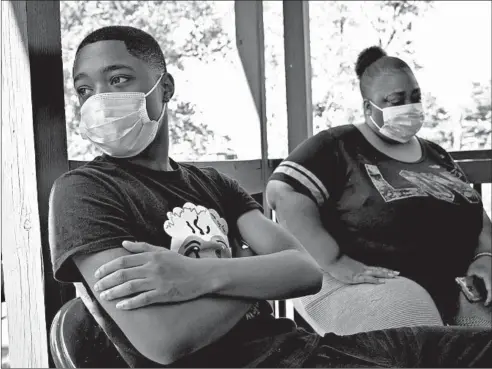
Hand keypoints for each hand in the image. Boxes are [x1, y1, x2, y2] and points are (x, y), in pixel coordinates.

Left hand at [94, 241, 208, 309]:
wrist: (201, 275)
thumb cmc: (181, 263)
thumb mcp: (162, 251)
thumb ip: (142, 247)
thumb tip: (123, 244)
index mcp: (151, 256)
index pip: (123, 260)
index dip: (108, 267)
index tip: (97, 274)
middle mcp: (152, 267)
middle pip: (123, 274)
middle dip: (107, 281)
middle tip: (96, 287)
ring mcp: (158, 281)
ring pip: (130, 287)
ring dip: (114, 292)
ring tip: (104, 297)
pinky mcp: (164, 293)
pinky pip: (143, 299)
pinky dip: (130, 303)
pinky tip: (120, 306)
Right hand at [326, 254, 398, 284]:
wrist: (331, 258)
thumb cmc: (336, 263)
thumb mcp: (346, 266)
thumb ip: (351, 268)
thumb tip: (352, 270)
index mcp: (361, 267)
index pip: (376, 268)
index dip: (384, 270)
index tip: (393, 271)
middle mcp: (363, 268)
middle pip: (378, 270)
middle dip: (389, 272)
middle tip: (399, 273)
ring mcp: (360, 272)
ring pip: (376, 273)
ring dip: (385, 275)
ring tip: (394, 276)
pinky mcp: (355, 277)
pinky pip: (367, 279)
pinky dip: (375, 280)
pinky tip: (382, 282)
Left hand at [467, 256, 491, 305]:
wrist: (486, 256)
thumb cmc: (479, 263)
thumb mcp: (471, 270)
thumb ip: (469, 279)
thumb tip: (468, 288)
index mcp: (488, 279)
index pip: (490, 291)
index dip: (489, 299)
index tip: (486, 304)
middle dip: (490, 298)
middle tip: (486, 303)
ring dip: (490, 294)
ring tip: (486, 298)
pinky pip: (491, 286)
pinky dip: (490, 290)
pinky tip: (487, 291)